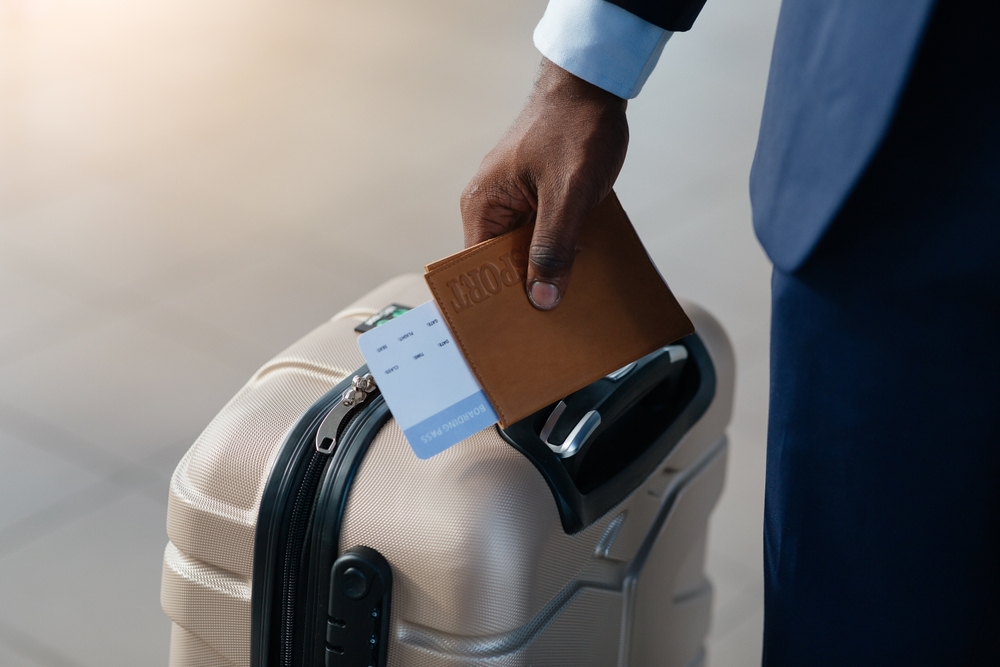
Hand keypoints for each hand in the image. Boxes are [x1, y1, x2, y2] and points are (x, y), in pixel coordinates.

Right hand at [461, 58, 628, 309]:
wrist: (593, 85)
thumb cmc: (574, 127)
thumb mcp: (568, 194)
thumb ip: (554, 247)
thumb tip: (542, 297)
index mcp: (483, 205)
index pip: (476, 269)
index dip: (495, 300)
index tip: (514, 329)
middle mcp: (491, 207)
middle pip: (501, 265)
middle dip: (525, 290)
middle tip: (549, 323)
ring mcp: (515, 202)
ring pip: (526, 253)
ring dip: (548, 270)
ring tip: (568, 301)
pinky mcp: (538, 198)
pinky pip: (543, 236)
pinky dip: (561, 251)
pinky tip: (581, 269)